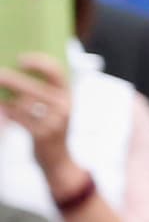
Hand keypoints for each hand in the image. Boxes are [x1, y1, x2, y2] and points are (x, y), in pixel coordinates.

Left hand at [0, 52, 72, 172]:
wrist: (58, 160)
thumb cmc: (51, 129)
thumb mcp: (56, 109)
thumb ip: (44, 91)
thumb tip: (14, 73)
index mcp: (68, 96)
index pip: (56, 71)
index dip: (38, 62)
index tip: (20, 60)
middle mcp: (65, 108)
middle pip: (34, 87)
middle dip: (12, 80)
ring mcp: (55, 122)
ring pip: (24, 103)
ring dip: (7, 98)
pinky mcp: (43, 135)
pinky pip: (19, 117)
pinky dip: (8, 111)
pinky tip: (2, 107)